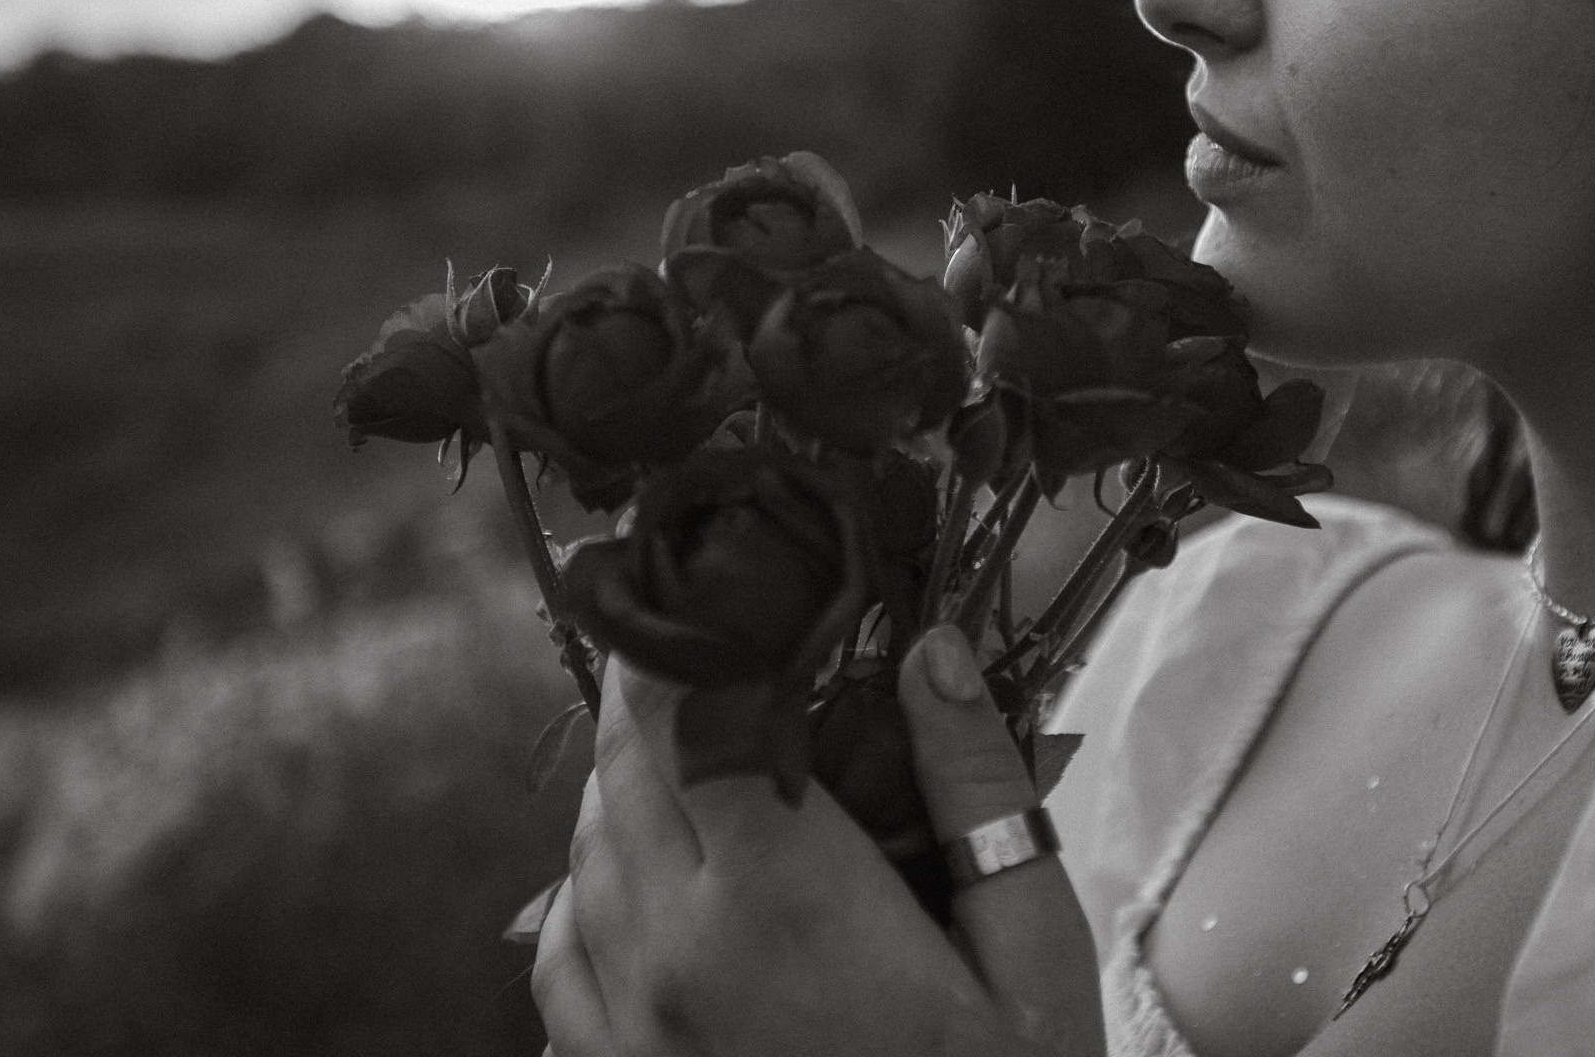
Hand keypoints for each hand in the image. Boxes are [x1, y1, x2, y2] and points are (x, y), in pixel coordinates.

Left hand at [533, 627, 1102, 1055]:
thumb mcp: (1032, 960)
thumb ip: (978, 792)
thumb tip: (930, 649)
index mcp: (777, 903)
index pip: (685, 711)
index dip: (692, 635)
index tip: (710, 582)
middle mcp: (668, 955)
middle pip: (620, 769)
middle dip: (660, 695)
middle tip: (714, 654)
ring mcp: (622, 1028)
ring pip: (579, 853)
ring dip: (629, 790)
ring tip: (704, 765)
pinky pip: (562, 950)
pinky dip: (595, 892)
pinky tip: (662, 888)